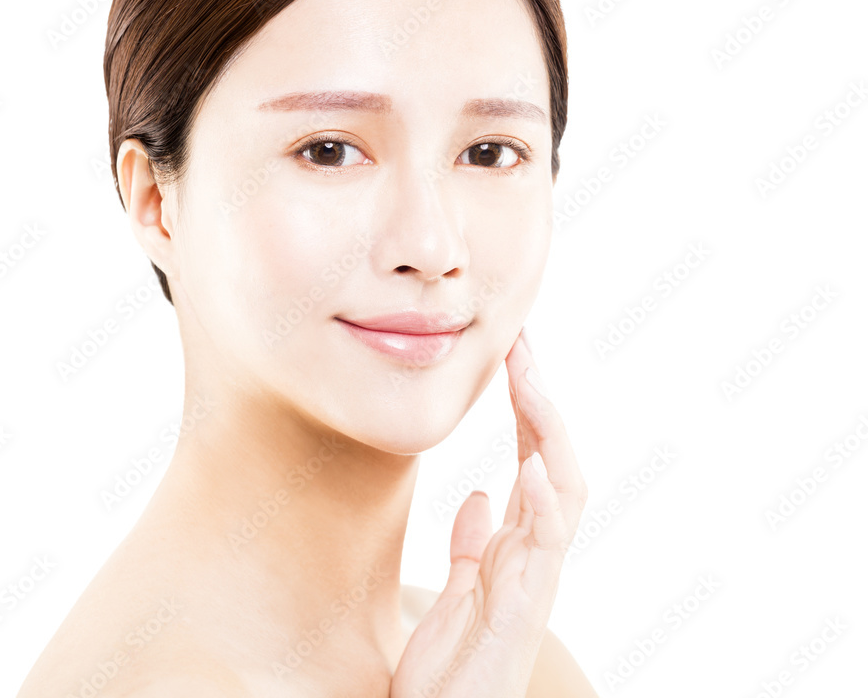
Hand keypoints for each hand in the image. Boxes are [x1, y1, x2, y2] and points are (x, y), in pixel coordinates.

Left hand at [390, 327, 587, 696]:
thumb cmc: (452, 670)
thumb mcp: (455, 593)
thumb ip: (471, 546)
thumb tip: (478, 496)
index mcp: (516, 545)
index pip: (533, 459)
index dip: (527, 407)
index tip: (512, 356)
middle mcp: (534, 555)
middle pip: (552, 461)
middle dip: (540, 402)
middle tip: (522, 347)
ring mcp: (534, 579)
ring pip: (560, 492)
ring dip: (546, 434)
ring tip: (530, 383)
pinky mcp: (525, 609)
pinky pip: (544, 548)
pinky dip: (543, 503)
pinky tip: (529, 464)